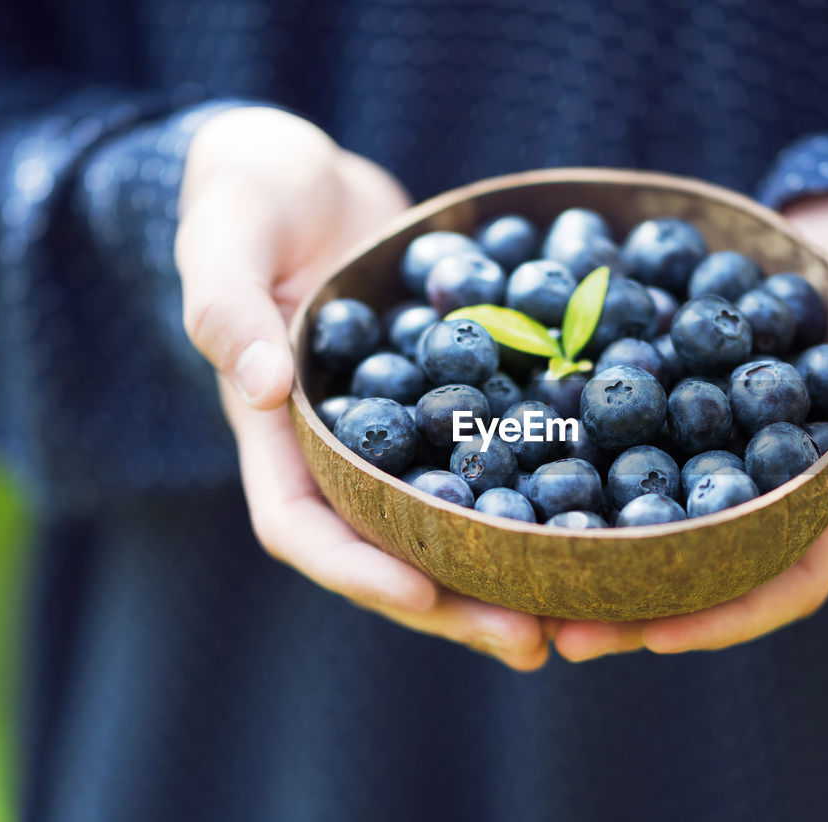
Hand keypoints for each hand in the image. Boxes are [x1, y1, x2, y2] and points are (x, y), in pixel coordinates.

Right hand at [175, 107, 548, 669]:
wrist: (310, 174)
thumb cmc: (247, 192)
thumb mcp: (223, 232)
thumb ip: (225, 305)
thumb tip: (265, 387)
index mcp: (277, 433)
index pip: (301, 526)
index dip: (356, 569)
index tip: (422, 593)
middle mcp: (341, 452)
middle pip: (392, 551)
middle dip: (457, 603)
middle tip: (534, 641)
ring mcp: (401, 434)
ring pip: (454, 523)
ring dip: (510, 571)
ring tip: (584, 609)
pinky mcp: (453, 403)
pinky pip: (498, 457)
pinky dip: (541, 492)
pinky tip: (605, 513)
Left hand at [554, 171, 827, 659]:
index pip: (791, 576)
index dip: (729, 614)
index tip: (655, 637)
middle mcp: (777, 472)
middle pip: (705, 558)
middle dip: (636, 597)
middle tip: (556, 626)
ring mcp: (729, 430)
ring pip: (656, 501)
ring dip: (595, 536)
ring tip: (521, 559)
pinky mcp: (690, 381)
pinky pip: (634, 421)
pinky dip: (585, 440)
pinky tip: (520, 443)